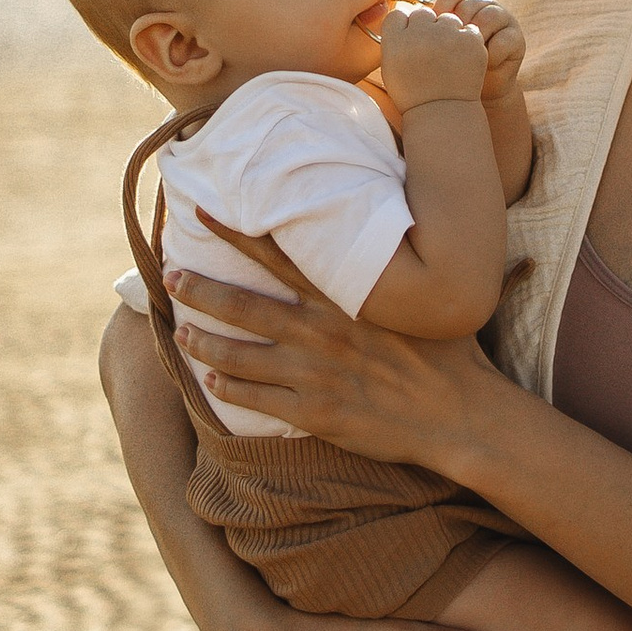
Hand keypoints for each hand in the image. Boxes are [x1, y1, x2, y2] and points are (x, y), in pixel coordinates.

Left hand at [185, 217, 497, 470]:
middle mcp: (321, 331)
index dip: (235, 234)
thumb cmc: (453, 354)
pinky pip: (255, 399)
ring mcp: (313, 374)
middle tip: (170, 277)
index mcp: (345, 297)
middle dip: (199, 288)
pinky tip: (211, 384)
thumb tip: (407, 226)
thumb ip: (399, 269)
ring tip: (181, 331)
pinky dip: (227, 389)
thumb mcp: (428, 299)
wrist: (462, 416)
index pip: (278, 256)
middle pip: (242, 304)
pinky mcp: (313, 414)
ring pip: (237, 355)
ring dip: (203, 342)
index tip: (202, 215)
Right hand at [379, 2, 488, 109]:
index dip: (404, 27)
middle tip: (431, 52)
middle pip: (422, 13)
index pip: (398, 14)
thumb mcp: (391, 68)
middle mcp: (420, 33)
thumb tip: (405, 16)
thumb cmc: (414, 93)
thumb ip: (395, 40)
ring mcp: (447, 35)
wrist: (444, 113)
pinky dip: (467, 40)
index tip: (409, 43)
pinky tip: (462, 59)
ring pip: (447, 18)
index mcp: (395, 41)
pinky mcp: (471, 40)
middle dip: (426, 28)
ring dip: (448, 32)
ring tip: (448, 58)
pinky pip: (468, 28)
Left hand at [431, 0, 526, 109]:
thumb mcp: (433, 46)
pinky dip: (491, 53)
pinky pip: (504, 39)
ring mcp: (503, 20)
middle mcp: (484, 7)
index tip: (433, 28)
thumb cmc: (448, 68)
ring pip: (489, 17)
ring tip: (464, 57)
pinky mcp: (516, 39)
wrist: (474, 93)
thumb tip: (400, 18)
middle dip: (458, 25)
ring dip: (475, 37)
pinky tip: (481, 66)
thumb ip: (423, 30)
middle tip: (448, 48)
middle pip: (471, 3)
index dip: (442, 8)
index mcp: (462, 4)